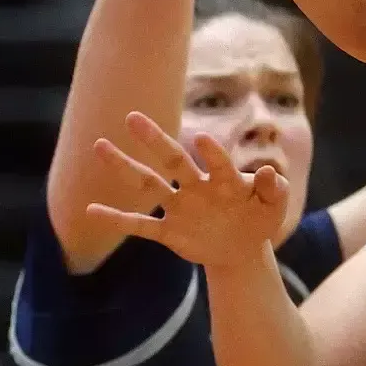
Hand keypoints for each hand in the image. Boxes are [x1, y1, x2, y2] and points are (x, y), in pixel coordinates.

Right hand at [84, 111, 290, 268]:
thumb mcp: (274, 207)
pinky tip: (91, 209)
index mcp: (225, 180)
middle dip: (154, 140)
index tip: (202, 139)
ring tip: (100, 145)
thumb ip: (274, 189)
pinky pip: (140, 226)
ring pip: (148, 186)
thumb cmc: (259, 218)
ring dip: (125, 168)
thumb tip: (269, 172)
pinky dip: (117, 219)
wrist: (241, 248)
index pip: (218, 163)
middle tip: (132, 117)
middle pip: (173, 161)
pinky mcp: (169, 233)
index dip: (212, 153)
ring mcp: (180, 208)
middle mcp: (196, 187)